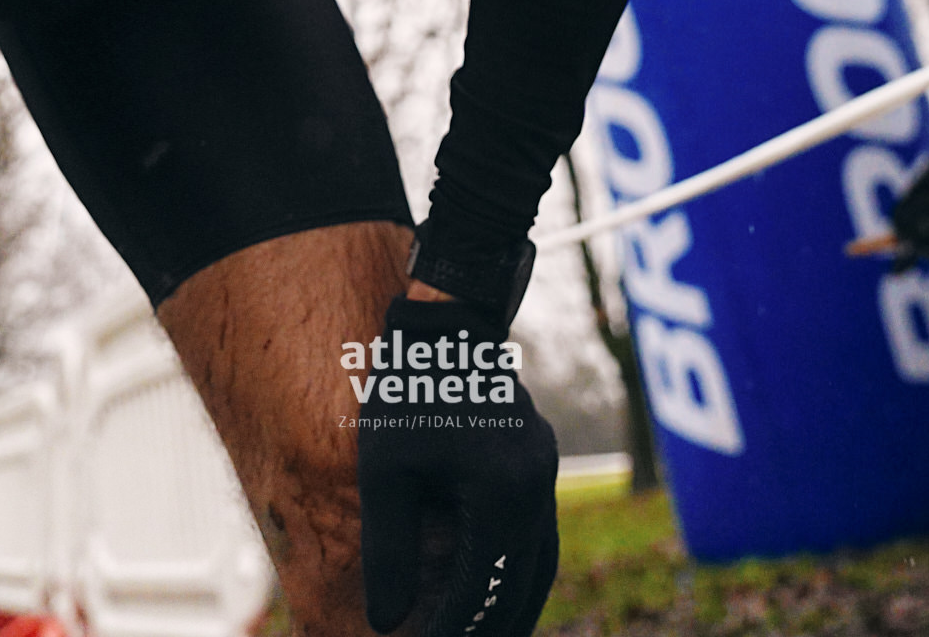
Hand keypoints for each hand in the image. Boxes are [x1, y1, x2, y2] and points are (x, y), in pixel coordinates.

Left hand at [359, 296, 557, 636]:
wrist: (445, 323)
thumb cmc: (407, 393)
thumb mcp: (385, 471)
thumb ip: (388, 551)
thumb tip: (386, 623)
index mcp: (501, 494)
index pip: (481, 592)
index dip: (453, 633)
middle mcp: (535, 488)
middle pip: (521, 587)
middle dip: (490, 629)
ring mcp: (544, 472)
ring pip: (540, 564)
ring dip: (512, 606)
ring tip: (482, 633)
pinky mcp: (538, 459)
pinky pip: (539, 534)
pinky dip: (520, 571)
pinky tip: (495, 586)